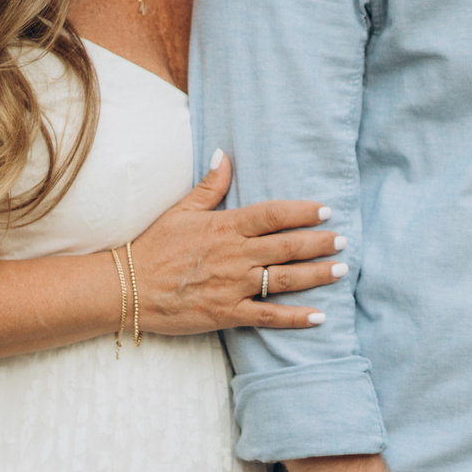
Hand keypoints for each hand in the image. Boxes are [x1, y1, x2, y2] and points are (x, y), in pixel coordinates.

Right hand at [127, 150, 340, 332]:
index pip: (273, 215)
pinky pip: (268, 316)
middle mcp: (235, 255)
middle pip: (287, 247)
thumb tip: (224, 154)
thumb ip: (210, 185)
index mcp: (226, 227)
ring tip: (342, 270)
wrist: (128, 288)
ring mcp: (233, 285)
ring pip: (285, 279)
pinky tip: (319, 317)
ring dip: (317, 275)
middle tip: (344, 240)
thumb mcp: (181, 210)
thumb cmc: (154, 246)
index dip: (303, 212)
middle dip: (320, 243)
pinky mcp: (227, 313)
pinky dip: (295, 318)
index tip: (326, 211)